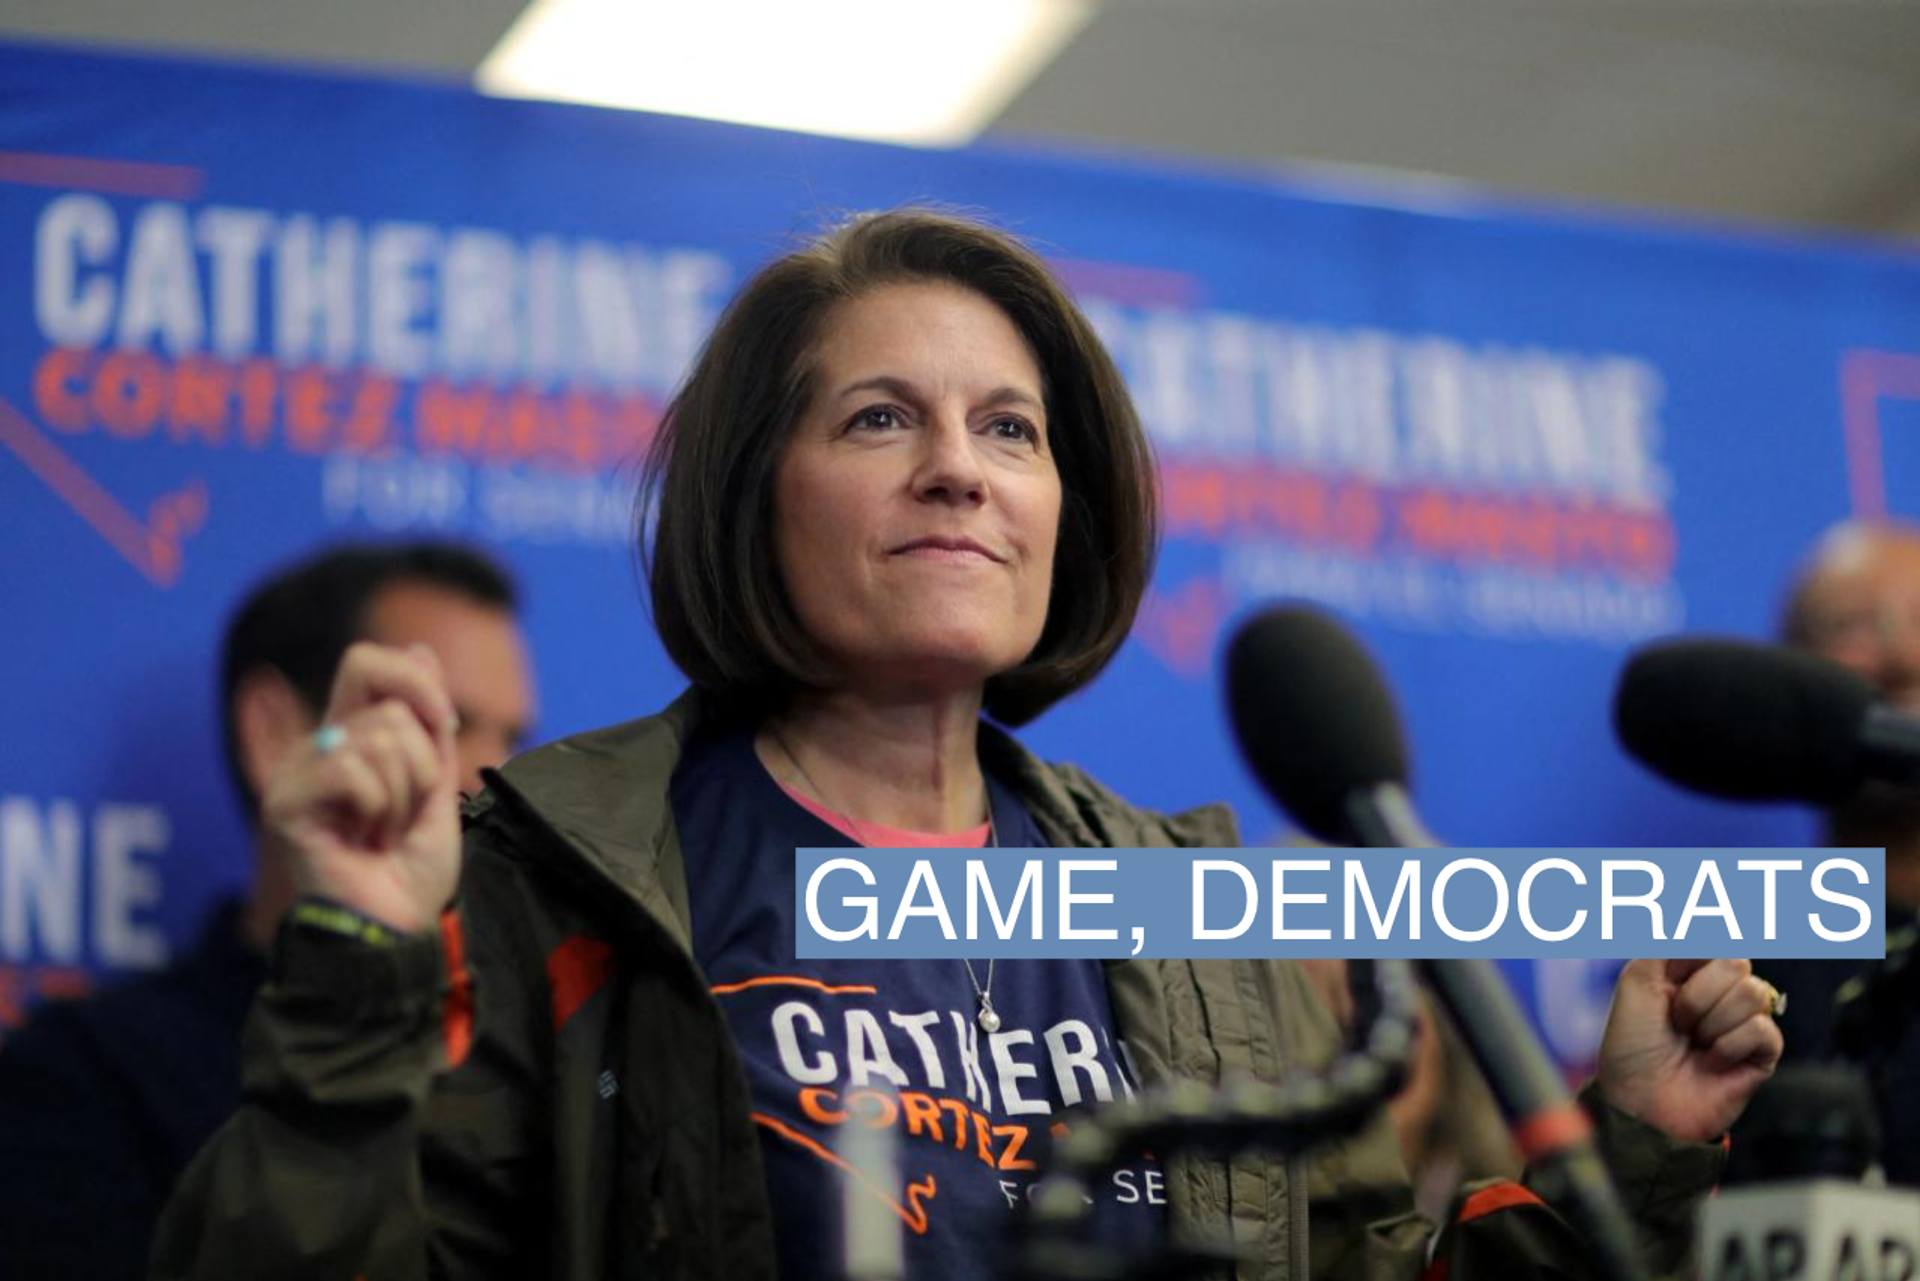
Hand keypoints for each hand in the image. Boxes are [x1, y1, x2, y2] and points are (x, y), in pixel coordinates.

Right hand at [262, 642, 462, 934]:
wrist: (396, 930)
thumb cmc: (410, 870)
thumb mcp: (437, 784)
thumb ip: (428, 722)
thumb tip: (419, 649)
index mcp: (349, 737)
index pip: (366, 662)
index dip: (416, 683)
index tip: (447, 730)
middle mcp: (315, 747)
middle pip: (387, 704)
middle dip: (422, 764)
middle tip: (403, 813)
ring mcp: (296, 774)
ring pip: (380, 739)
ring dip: (403, 796)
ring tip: (382, 832)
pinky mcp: (283, 802)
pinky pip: (351, 769)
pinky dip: (378, 807)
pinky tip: (360, 839)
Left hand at [1595, 958, 1782, 1143]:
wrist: (1641, 1100)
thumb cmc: (1631, 1046)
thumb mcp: (1636, 983)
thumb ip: (1665, 944)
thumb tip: (1692, 920)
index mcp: (1687, 971)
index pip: (1715, 941)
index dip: (1696, 955)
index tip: (1673, 978)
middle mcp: (1718, 993)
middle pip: (1737, 962)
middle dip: (1698, 995)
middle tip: (1677, 1021)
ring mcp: (1742, 1022)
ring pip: (1753, 992)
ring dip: (1713, 1021)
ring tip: (1694, 1042)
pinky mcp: (1762, 1054)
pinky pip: (1764, 1029)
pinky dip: (1730, 1046)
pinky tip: (1712, 1062)